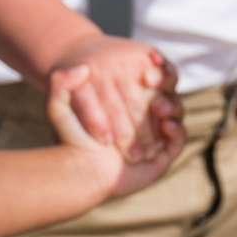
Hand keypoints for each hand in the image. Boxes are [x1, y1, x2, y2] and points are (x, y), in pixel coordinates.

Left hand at [47, 71, 185, 201]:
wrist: (80, 171)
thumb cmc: (70, 139)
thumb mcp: (59, 109)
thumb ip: (61, 84)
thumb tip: (80, 68)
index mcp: (127, 97)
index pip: (148, 79)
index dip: (153, 71)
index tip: (147, 65)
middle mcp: (145, 114)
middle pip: (165, 94)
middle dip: (162, 88)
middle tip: (152, 82)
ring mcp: (157, 135)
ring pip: (175, 113)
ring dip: (171, 106)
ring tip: (159, 106)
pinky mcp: (164, 155)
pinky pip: (178, 140)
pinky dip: (177, 130)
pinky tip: (167, 125)